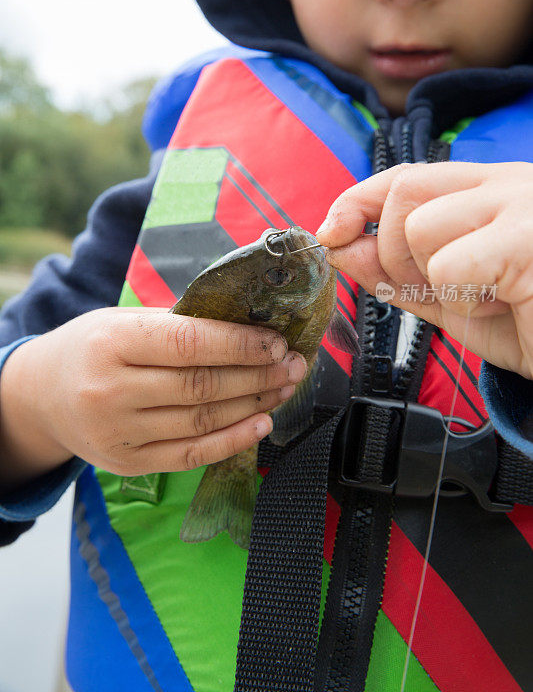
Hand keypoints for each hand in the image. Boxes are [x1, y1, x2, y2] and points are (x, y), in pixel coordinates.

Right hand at [0, 308, 306, 486]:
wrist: (42, 396)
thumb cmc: (92, 348)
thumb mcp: (124, 321)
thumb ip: (179, 324)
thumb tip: (248, 323)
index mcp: (112, 343)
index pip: (188, 343)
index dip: (239, 344)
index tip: (275, 340)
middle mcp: (112, 391)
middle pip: (202, 385)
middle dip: (257, 374)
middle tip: (294, 363)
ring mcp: (119, 433)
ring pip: (202, 421)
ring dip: (254, 403)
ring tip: (285, 386)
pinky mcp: (129, 463)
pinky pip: (191, 454)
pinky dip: (232, 440)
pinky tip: (262, 422)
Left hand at [316, 161, 532, 379]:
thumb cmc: (530, 323)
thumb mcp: (451, 298)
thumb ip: (395, 272)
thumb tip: (338, 247)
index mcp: (492, 191)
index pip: (407, 174)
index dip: (359, 199)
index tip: (331, 232)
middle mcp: (509, 184)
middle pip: (403, 191)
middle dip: (390, 252)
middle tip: (430, 289)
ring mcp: (523, 204)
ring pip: (418, 228)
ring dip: (430, 280)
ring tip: (480, 297)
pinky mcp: (529, 238)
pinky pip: (448, 265)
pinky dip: (459, 299)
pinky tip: (502, 303)